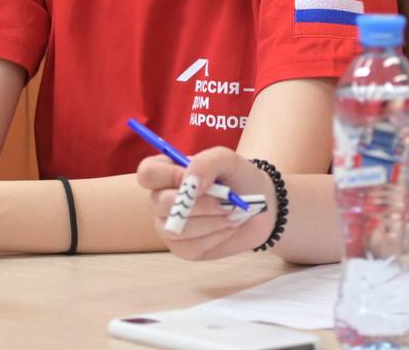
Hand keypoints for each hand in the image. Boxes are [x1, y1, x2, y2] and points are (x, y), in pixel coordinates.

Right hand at [136, 147, 275, 260]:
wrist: (261, 206)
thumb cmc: (238, 178)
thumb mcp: (227, 159)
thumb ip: (206, 162)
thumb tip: (190, 184)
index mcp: (166, 172)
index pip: (147, 173)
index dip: (169, 176)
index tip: (196, 179)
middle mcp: (161, 199)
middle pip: (160, 203)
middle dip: (199, 204)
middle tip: (226, 201)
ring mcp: (169, 225)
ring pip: (175, 228)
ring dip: (211, 221)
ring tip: (232, 213)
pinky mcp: (182, 248)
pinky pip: (189, 247)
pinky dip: (215, 236)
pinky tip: (227, 227)